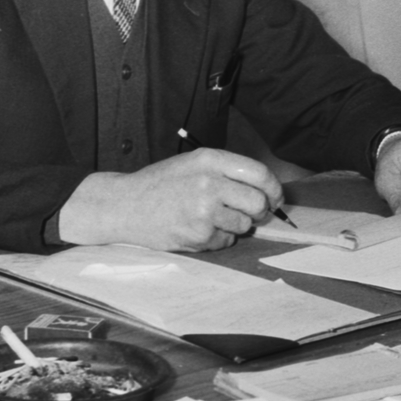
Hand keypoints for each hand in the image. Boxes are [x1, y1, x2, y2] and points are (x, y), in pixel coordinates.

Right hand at [57, 148, 283, 251]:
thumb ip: (225, 171)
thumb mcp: (192, 164)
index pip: (259, 173)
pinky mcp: (199, 235)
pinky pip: (226, 240)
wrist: (126, 205)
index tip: (275, 197)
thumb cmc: (161, 184)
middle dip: (258, 211)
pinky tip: (197, 228)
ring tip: (211, 218)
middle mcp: (209, 182)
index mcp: (209, 159)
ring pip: (245, 224)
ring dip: (235, 226)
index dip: (273, 188)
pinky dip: (218, 238)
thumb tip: (264, 190)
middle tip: (249, 213)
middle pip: (258, 202)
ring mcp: (204, 210)